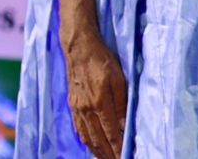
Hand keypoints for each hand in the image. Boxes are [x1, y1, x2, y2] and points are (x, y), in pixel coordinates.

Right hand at [62, 30, 126, 158]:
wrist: (80, 49)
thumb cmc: (103, 61)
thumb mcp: (119, 79)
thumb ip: (122, 102)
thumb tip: (124, 124)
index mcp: (100, 102)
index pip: (110, 132)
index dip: (117, 147)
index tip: (125, 156)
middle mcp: (86, 109)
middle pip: (98, 139)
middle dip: (108, 153)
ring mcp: (77, 108)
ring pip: (87, 136)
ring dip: (97, 150)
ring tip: (106, 158)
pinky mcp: (73, 105)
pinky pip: (78, 128)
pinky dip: (86, 140)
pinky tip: (91, 145)